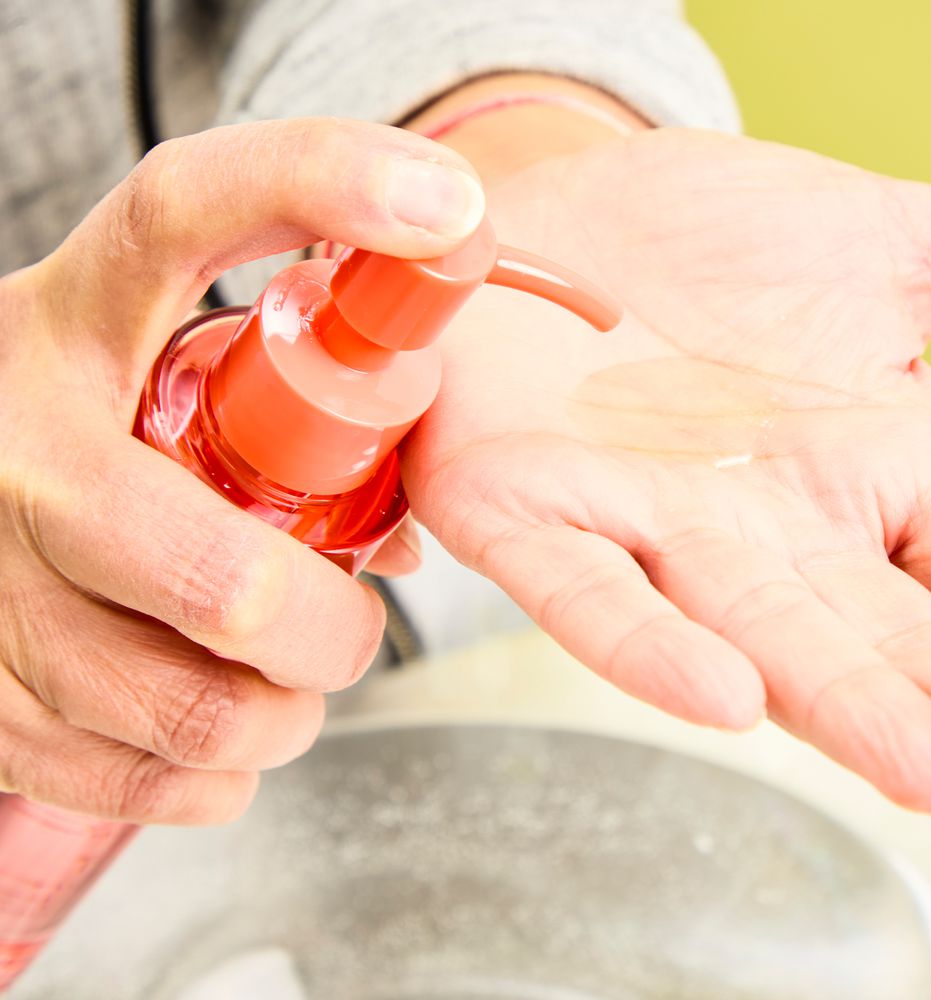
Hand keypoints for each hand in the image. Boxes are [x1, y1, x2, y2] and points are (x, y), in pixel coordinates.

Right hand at [0, 119, 485, 822]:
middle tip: (348, 627)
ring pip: (189, 706)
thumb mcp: (147, 379)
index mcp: (72, 324)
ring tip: (287, 684)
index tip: (447, 204)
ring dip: (279, 713)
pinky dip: (210, 775)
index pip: (186, 215)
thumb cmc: (78, 436)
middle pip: (230, 580)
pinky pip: (135, 779)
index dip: (322, 185)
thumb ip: (283, 407)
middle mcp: (13, 444)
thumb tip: (405, 534)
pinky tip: (219, 734)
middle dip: (332, 632)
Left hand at [408, 129, 930, 813]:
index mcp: (885, 478)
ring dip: (850, 701)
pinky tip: (721, 689)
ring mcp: (663, 530)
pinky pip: (597, 594)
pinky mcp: (537, 511)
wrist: (546, 205)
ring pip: (769, 634)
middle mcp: (788, 532)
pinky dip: (652, 645)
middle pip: (904, 628)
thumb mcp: (905, 242)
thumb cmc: (716, 243)